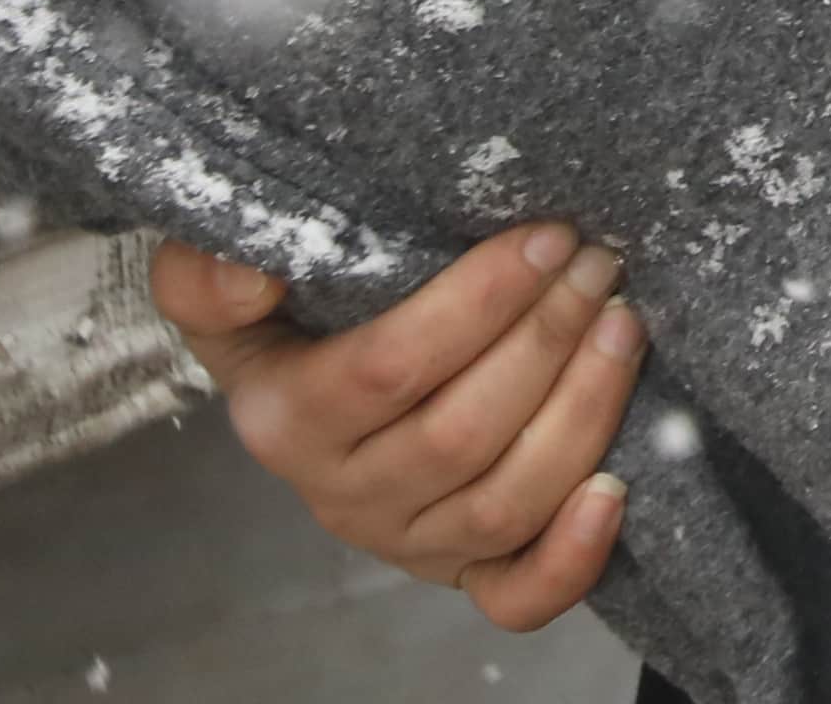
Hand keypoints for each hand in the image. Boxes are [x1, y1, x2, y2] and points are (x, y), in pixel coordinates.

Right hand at [152, 225, 640, 629]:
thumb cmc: (289, 312)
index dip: (480, 301)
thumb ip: (205, 275)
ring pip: (503, 502)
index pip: (389, 368)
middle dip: (548, 339)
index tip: (547, 237)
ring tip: (625, 326)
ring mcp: (408, 539)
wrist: (304, 380)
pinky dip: (573, 556)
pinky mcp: (464, 568)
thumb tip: (256, 276)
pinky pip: (517, 594)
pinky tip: (614, 490)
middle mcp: (344, 495)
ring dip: (582, 411)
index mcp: (287, 421)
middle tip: (599, 265)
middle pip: (461, 434)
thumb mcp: (216, 282)